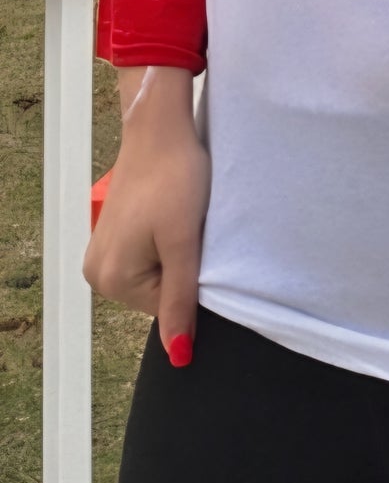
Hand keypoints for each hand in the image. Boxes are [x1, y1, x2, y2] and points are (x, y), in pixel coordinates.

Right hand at [84, 66, 209, 364]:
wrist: (160, 125)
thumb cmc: (174, 177)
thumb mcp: (183, 242)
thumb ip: (180, 301)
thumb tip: (178, 356)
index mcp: (112, 281)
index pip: (168, 309)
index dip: (192, 278)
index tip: (196, 242)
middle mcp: (98, 272)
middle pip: (159, 292)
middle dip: (182, 265)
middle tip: (189, 226)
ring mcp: (102, 251)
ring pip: (156, 273)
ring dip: (175, 251)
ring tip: (180, 216)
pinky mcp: (112, 233)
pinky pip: (148, 254)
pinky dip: (165, 239)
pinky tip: (171, 212)